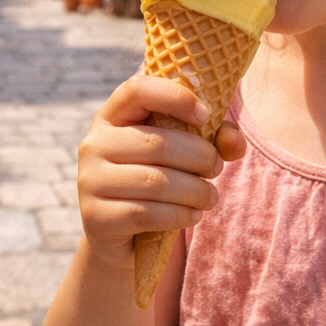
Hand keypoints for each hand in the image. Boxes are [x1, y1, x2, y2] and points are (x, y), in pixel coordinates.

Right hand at [75, 75, 244, 270]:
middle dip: (199, 156)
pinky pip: (147, 214)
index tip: (205, 115)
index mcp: (112, 117)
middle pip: (156, 142)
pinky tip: (193, 215)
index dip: (175, 97)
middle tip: (217, 168)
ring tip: (210, 197)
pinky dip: (180, 215)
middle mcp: (93, 144)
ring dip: (195, 191)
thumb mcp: (181, 154)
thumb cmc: (154, 181)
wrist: (119, 235)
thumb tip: (235, 143)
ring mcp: (90, 181)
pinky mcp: (96, 218)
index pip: (136, 90)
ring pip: (155, 182)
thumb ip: (212, 140)